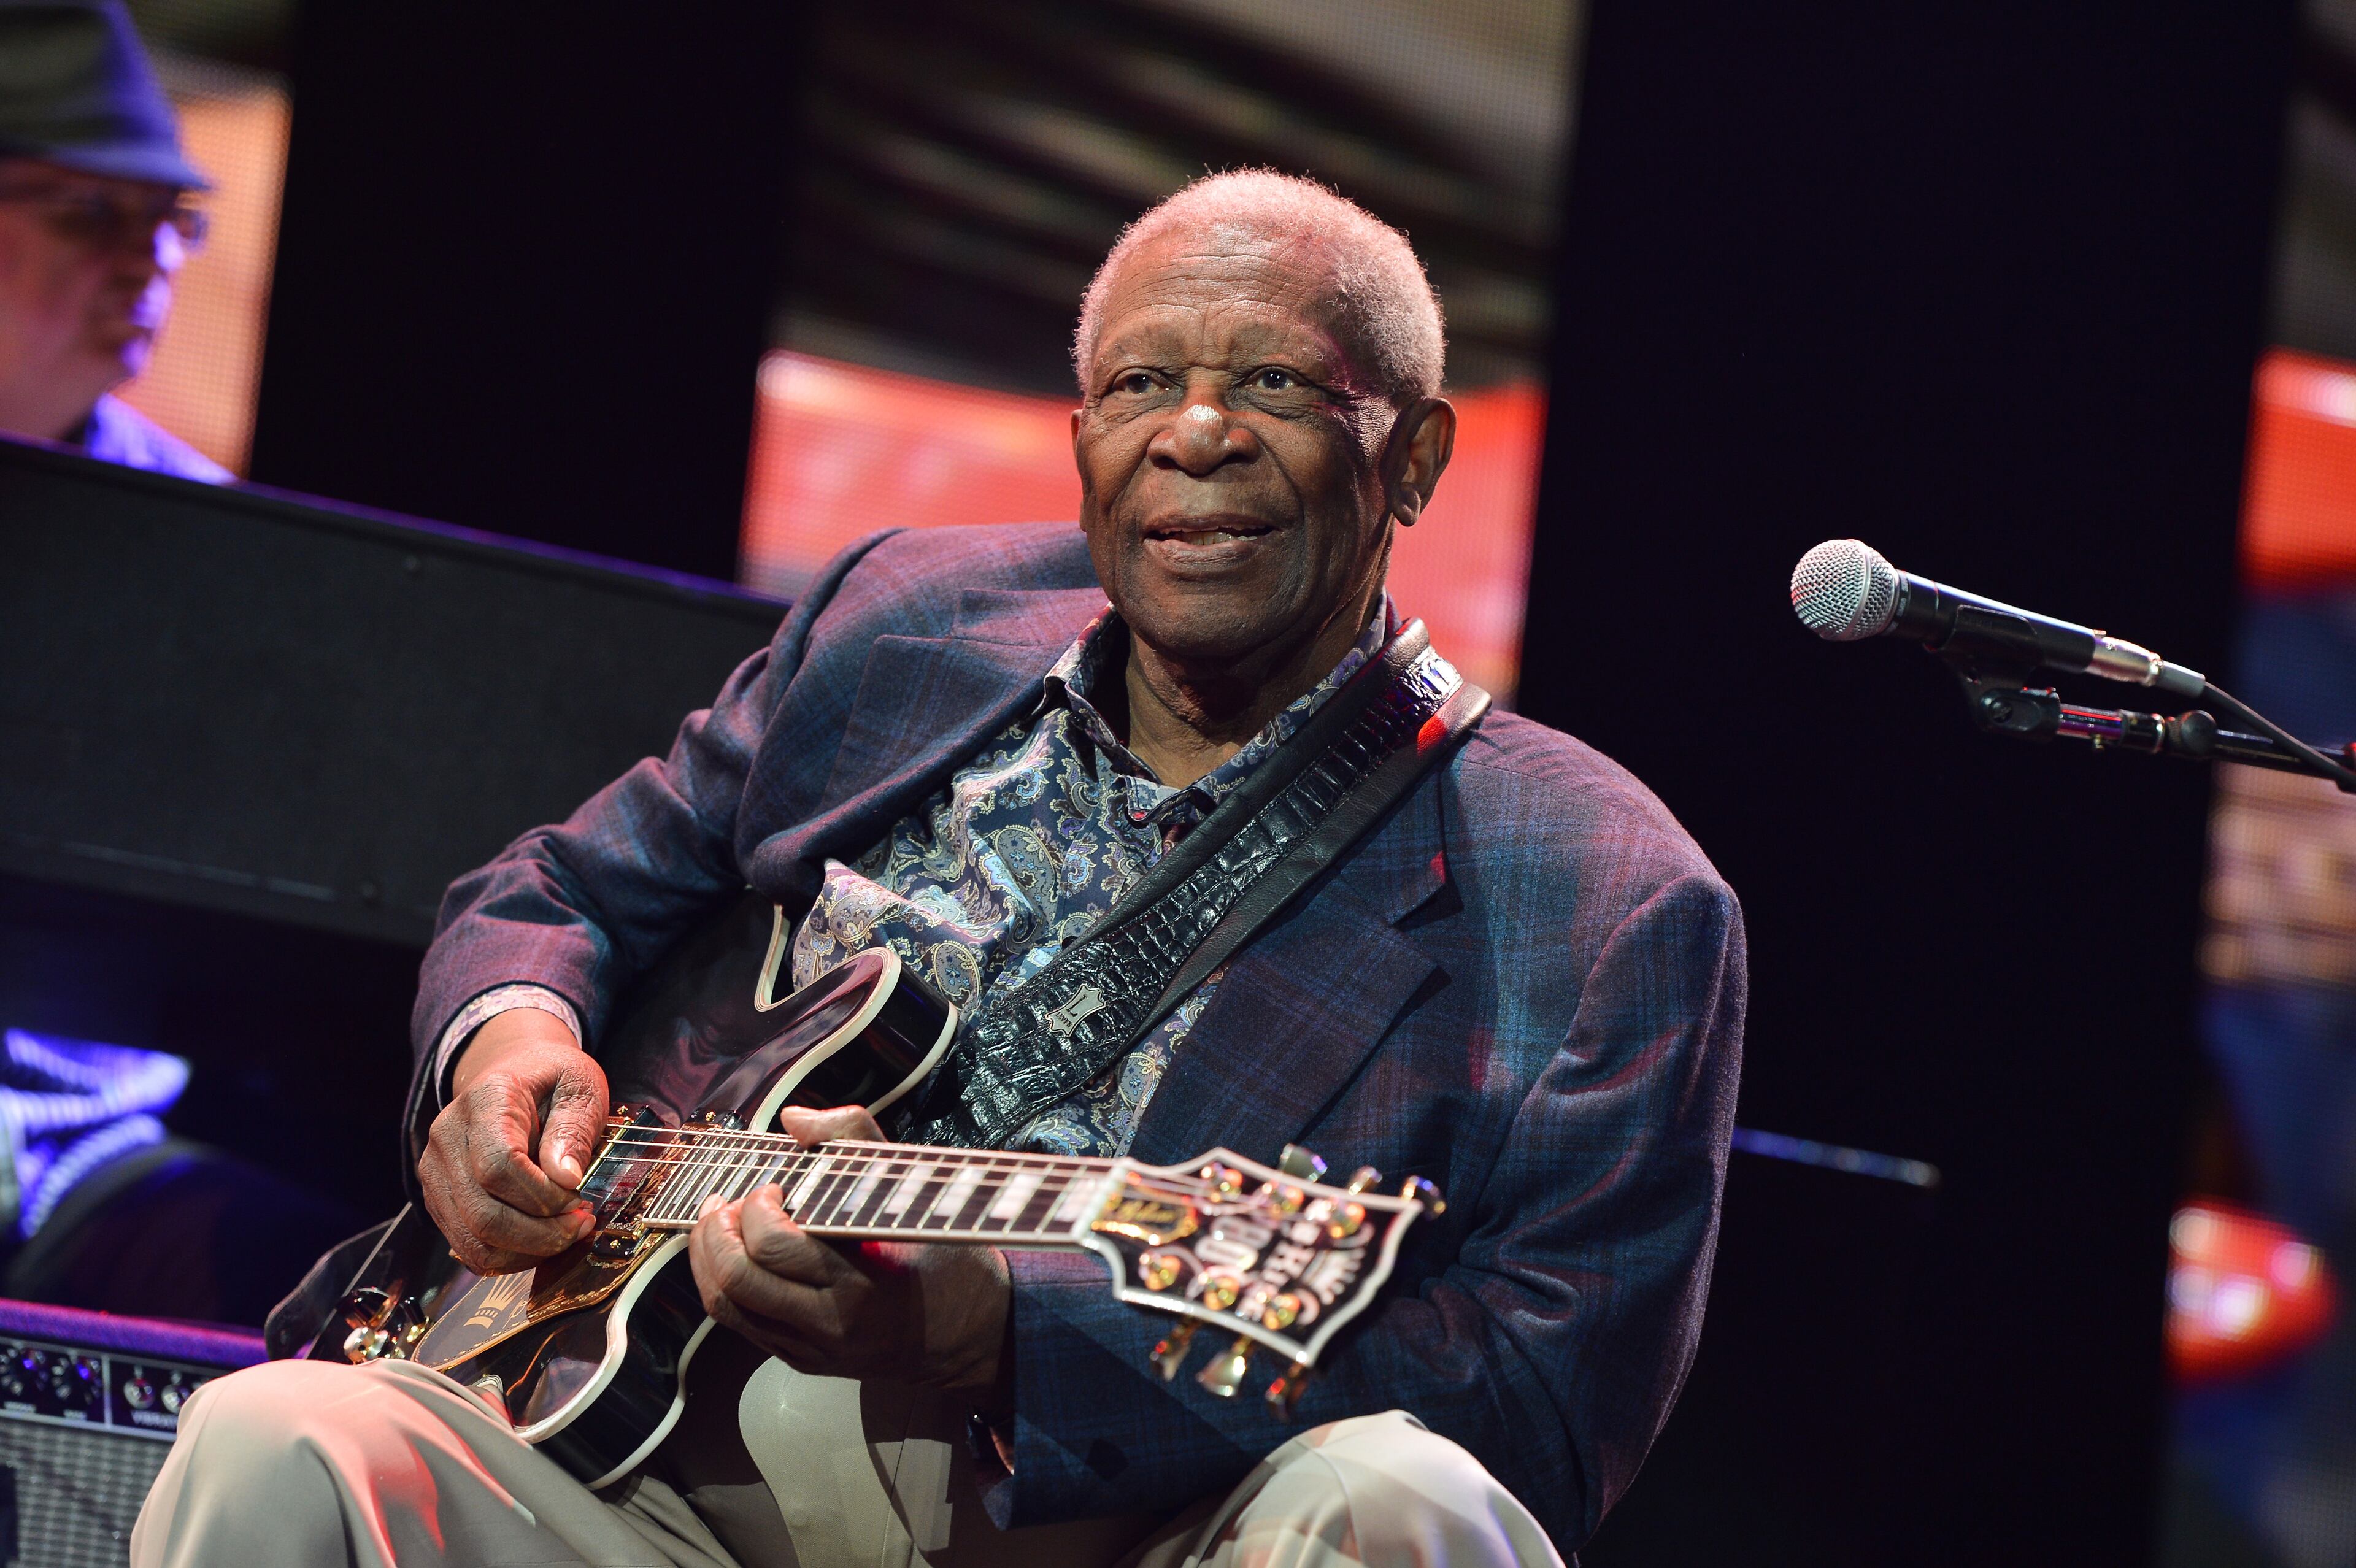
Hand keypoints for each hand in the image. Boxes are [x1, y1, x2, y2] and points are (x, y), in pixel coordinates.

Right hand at [418, 1006, 607, 1274]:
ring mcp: (436, 1170)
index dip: (542, 1196)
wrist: (512, 1072)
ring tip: (564, 1232)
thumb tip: (565, 1178)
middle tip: (580, 1225)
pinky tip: (540, 1238)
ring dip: (526, 1251)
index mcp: (486, 1101)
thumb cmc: (551, 1080)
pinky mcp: (438, 1197)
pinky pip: (467, 1245)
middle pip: (482, 1213)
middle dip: (540, 1234)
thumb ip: (574, 1129)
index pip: (498, 1166)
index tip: (579, 1198)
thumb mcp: (579, 1086)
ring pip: (471, 1239)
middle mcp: (448, 1136)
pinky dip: (508, 1254)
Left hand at [689, 1106, 1011, 1394]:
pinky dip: (720, 1283)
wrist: (967, 1332)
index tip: (774, 1185)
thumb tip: (794, 1119)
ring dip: (707, 1257)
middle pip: (738, 1281)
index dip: (757, 1208)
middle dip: (716, 1232)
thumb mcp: (915, 1189)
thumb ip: (855, 1138)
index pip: (777, 1248)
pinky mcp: (801, 1359)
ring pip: (727, 1307)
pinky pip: (740, 1324)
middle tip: (728, 1202)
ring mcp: (811, 1348)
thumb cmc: (943, 1255)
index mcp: (861, 1282)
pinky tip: (730, 1253)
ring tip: (717, 1222)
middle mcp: (829, 1323)